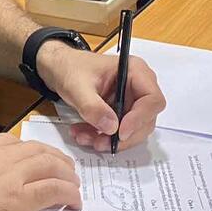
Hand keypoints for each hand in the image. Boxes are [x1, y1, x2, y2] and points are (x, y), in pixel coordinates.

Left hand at [37, 43, 164, 152]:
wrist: (58, 68)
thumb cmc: (70, 68)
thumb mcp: (77, 86)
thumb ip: (93, 106)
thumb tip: (112, 127)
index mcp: (135, 71)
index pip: (152, 100)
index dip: (140, 119)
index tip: (119, 133)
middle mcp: (138, 86)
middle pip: (145, 120)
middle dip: (122, 136)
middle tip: (99, 142)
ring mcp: (130, 100)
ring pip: (132, 130)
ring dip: (110, 140)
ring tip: (85, 137)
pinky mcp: (121, 112)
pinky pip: (119, 131)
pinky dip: (103, 137)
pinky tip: (85, 134)